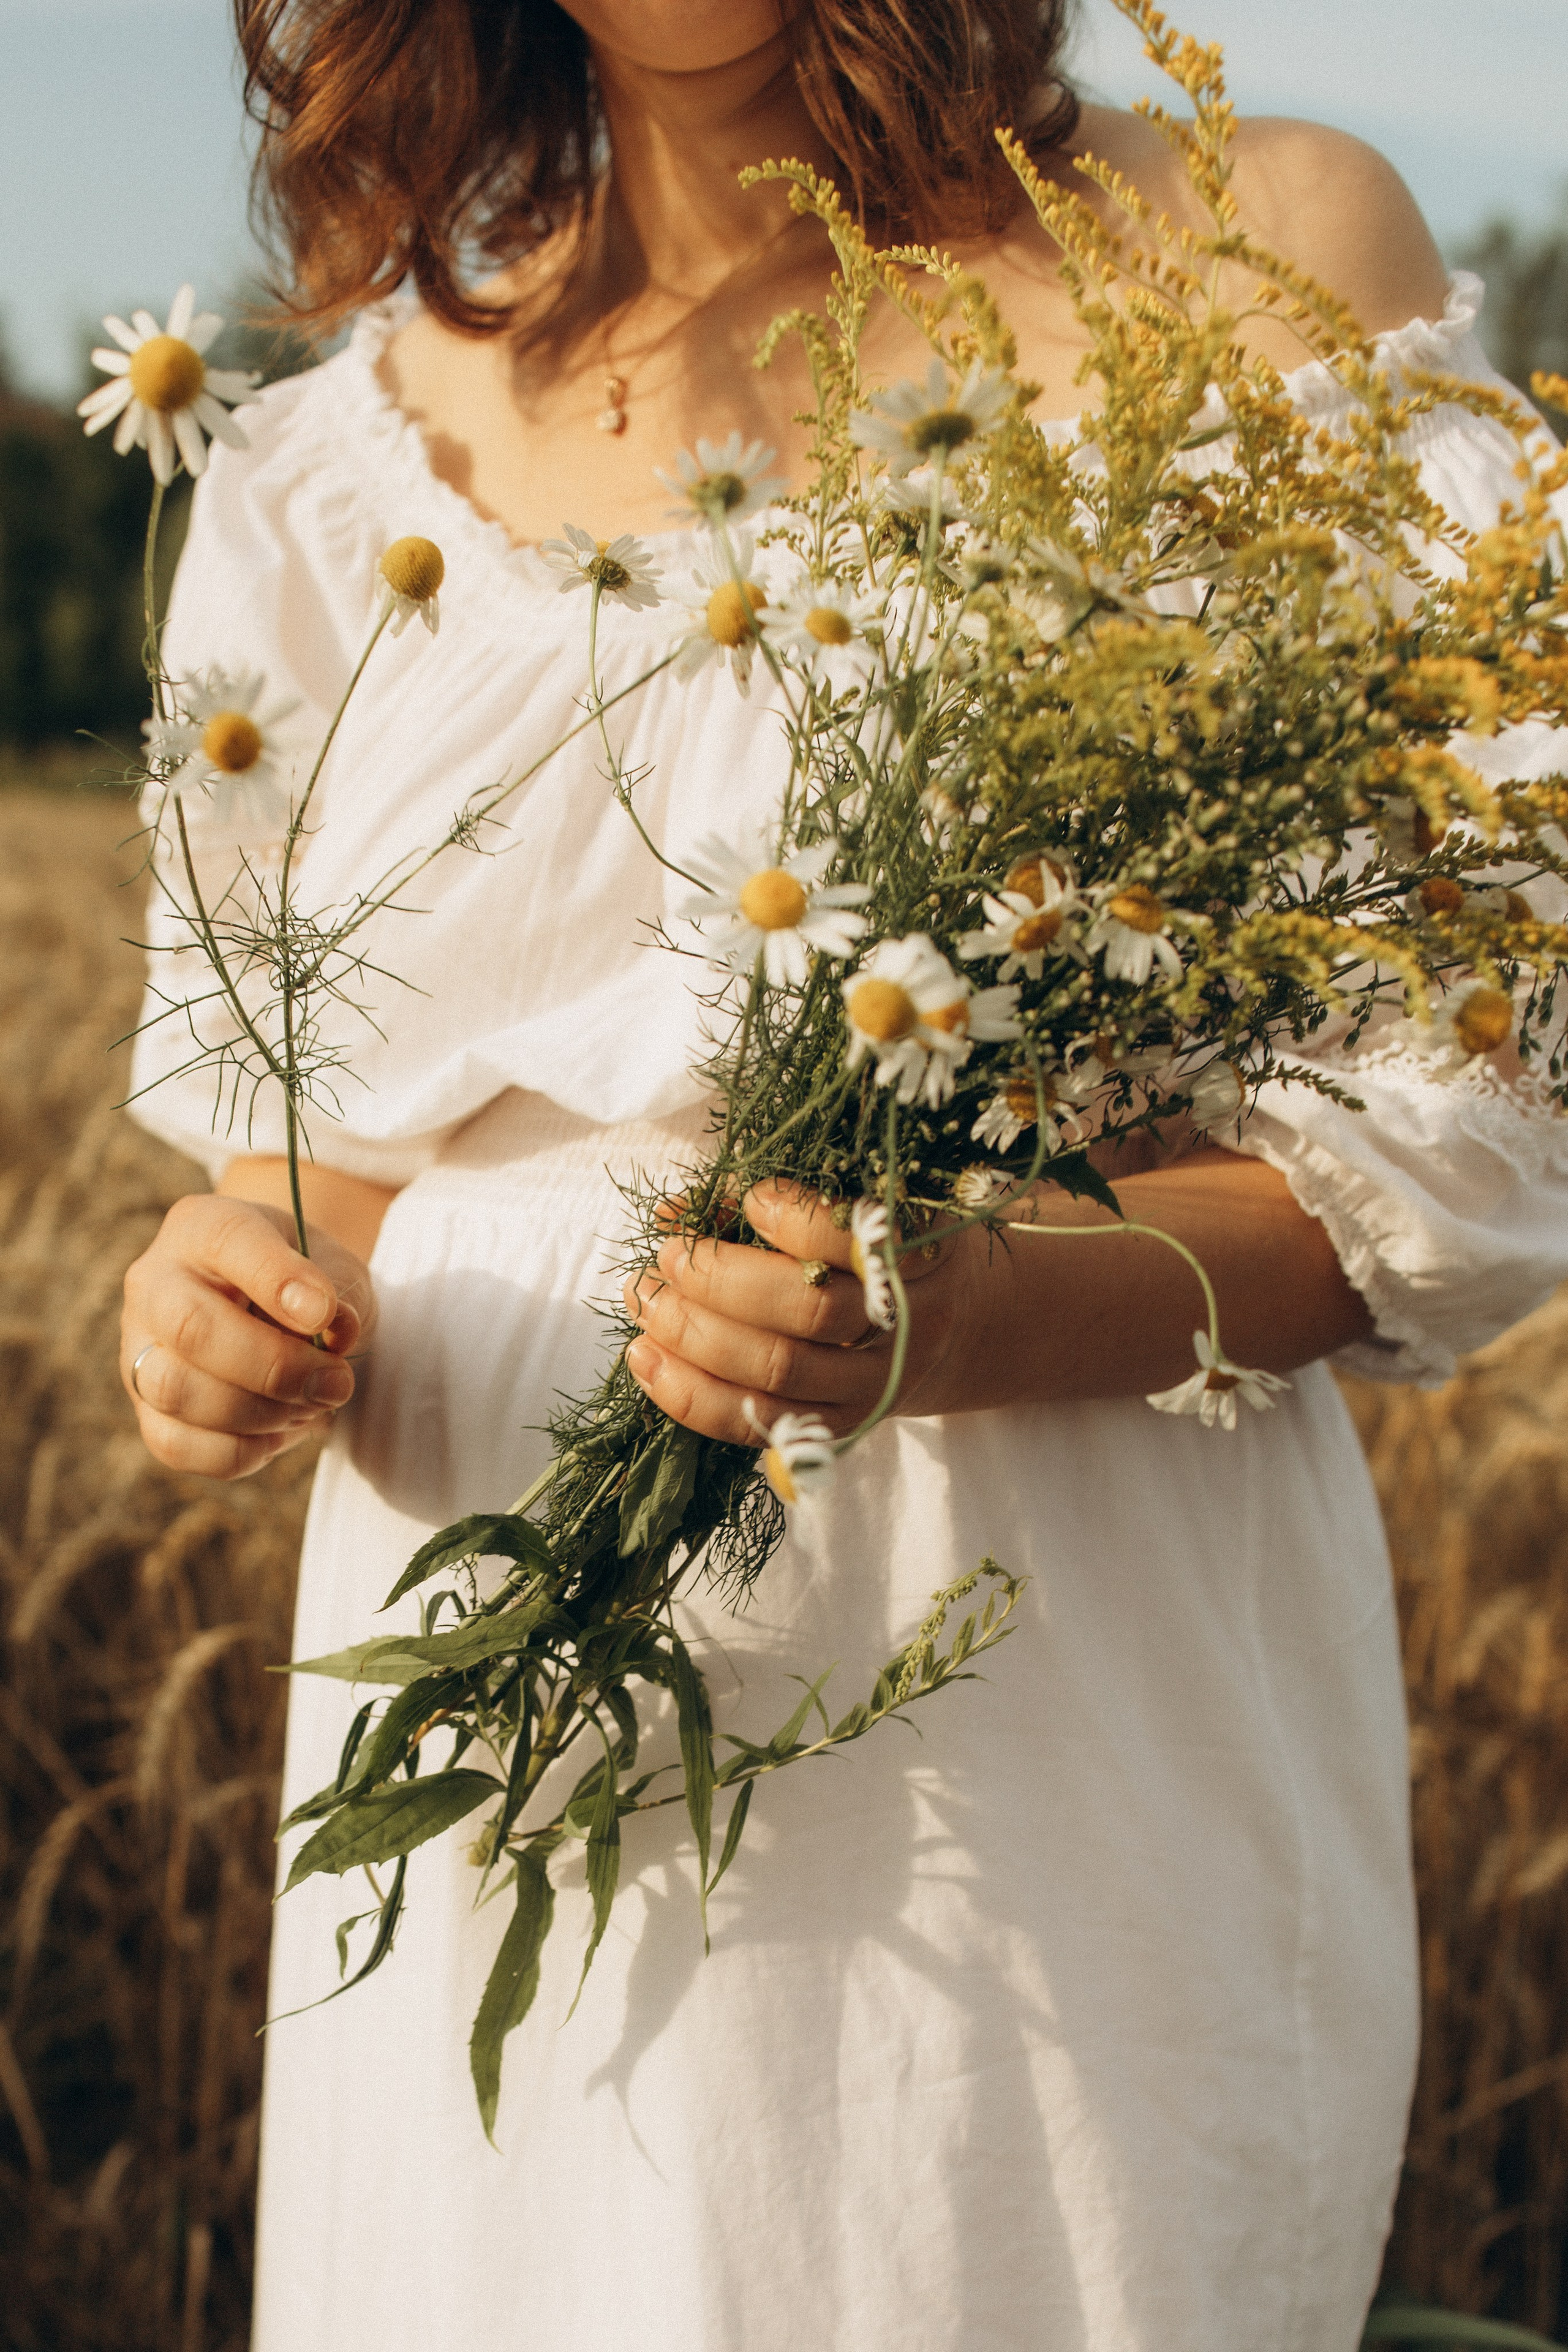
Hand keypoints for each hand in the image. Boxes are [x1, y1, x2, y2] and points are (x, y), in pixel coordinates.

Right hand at [121, 1194, 375, 1479]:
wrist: (278, 1310)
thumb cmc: (308, 1284)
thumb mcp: (337, 1269)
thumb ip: (342, 1293)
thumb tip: (334, 1331)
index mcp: (203, 1225)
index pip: (227, 1241)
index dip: (278, 1281)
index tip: (326, 1315)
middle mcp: (154, 1281)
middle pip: (190, 1328)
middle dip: (274, 1367)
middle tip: (336, 1383)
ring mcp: (138, 1347)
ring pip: (176, 1392)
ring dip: (259, 1413)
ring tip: (310, 1405)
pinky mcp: (144, 1408)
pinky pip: (176, 1445)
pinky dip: (239, 1451)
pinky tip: (278, 1431)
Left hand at [623, 1181, 987, 1445]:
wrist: (963, 1331)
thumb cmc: (891, 1251)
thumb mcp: (864, 1212)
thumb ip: (774, 1203)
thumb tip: (673, 1211)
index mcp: (925, 1259)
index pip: (864, 1244)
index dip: (798, 1222)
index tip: (752, 1199)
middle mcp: (907, 1329)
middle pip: (811, 1314)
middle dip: (722, 1283)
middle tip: (668, 1257)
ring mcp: (874, 1388)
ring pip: (779, 1374)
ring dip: (695, 1337)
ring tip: (644, 1302)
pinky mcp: (840, 1430)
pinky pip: (759, 1424)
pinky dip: (692, 1396)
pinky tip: (646, 1359)